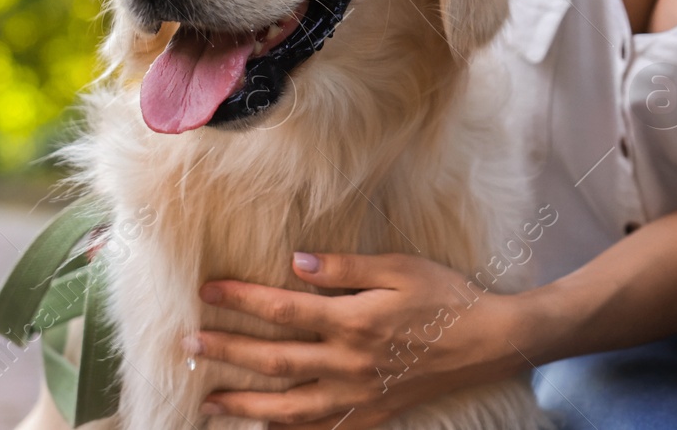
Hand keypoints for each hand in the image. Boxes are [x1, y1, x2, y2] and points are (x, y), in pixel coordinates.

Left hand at [186, 251, 530, 428]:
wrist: (487, 342)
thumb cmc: (444, 296)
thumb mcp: (397, 267)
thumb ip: (343, 268)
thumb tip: (294, 263)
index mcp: (352, 321)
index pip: (281, 310)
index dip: (240, 300)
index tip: (207, 291)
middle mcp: (348, 364)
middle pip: (273, 361)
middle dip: (226, 352)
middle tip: (188, 343)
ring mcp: (358, 396)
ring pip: (287, 407)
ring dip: (243, 402)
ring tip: (209, 400)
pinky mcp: (371, 415)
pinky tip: (264, 427)